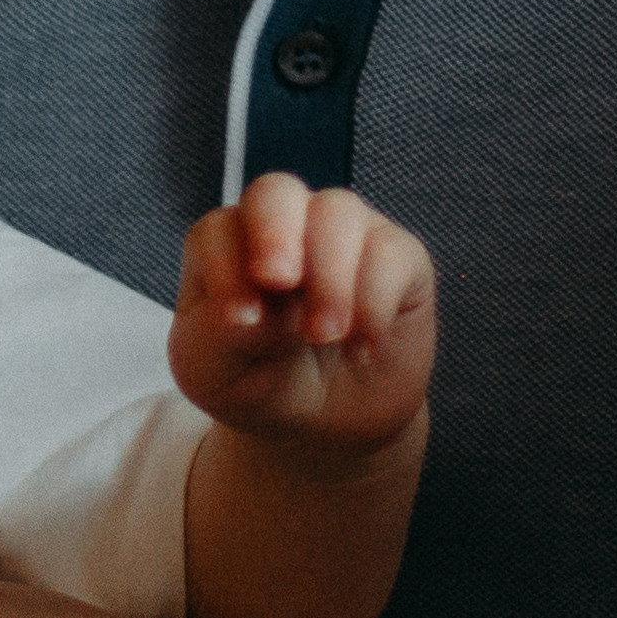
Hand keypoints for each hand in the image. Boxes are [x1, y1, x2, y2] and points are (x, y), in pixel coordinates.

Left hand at [170, 172, 434, 458]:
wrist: (324, 425)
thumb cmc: (258, 382)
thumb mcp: (218, 374)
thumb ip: (222, 337)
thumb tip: (262, 311)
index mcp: (226, 247)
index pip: (219, 231)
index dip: (226, 267)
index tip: (239, 320)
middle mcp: (283, 225)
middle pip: (276, 192)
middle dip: (276, 233)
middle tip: (279, 281)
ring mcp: (342, 234)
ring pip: (338, 212)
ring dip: (330, 277)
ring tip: (326, 335)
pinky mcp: (398, 258)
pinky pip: (392, 251)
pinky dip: (375, 303)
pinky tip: (362, 349)